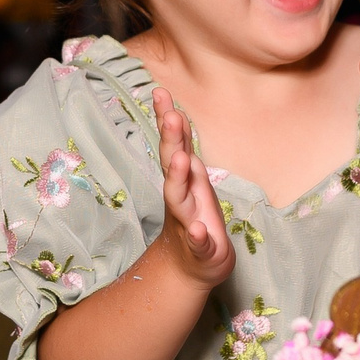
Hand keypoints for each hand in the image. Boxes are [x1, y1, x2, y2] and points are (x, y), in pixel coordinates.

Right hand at [151, 91, 235, 288]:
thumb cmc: (196, 219)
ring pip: (179, 200)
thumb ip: (185, 150)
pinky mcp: (200, 248)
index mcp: (185, 179)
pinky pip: (198, 242)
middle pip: (174, 164)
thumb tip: (174, 114)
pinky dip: (197, 237)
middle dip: (173, 141)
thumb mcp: (194, 181)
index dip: (168, 119)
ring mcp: (187, 222)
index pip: (176, 144)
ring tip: (182, 161)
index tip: (160, 91)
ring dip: (179, 181)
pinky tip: (198, 231)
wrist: (192, 268)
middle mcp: (181, 197)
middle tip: (172, 115)